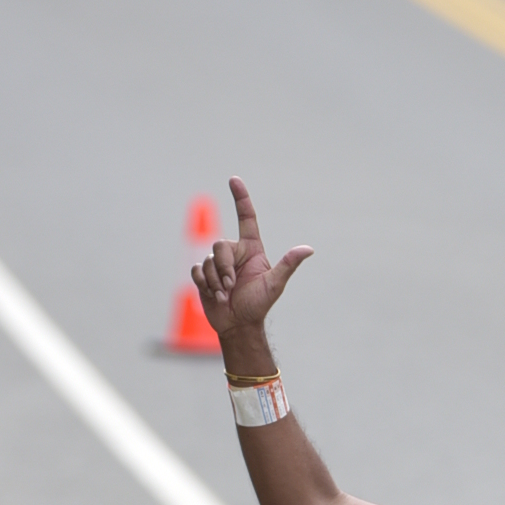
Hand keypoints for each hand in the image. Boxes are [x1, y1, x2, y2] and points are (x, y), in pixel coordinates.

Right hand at [191, 176, 312, 365]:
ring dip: (215, 281)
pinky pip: (196, 271)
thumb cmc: (258, 305)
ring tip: (225, 295)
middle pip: (219, 245)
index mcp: (251, 249)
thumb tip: (308, 249)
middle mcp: (234, 253)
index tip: (234, 179)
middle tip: (232, 286)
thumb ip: (288, 265)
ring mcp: (217, 264)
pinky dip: (204, 284)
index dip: (240, 198)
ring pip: (207, 261)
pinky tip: (214, 296)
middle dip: (224, 268)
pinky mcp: (203, 275)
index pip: (246, 218)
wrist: (238, 325)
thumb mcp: (274, 284)